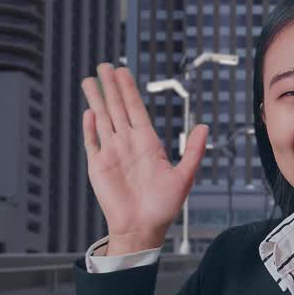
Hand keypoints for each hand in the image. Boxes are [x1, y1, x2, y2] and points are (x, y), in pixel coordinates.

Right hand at [80, 62, 208, 246]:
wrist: (143, 229)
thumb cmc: (164, 207)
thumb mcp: (185, 176)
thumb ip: (195, 151)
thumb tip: (204, 126)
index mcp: (148, 143)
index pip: (136, 109)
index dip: (129, 90)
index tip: (123, 72)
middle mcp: (128, 144)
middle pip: (117, 108)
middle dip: (111, 87)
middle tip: (105, 65)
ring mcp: (112, 153)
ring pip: (103, 120)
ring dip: (97, 100)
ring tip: (90, 80)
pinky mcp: (98, 167)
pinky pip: (92, 142)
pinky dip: (90, 128)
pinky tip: (88, 112)